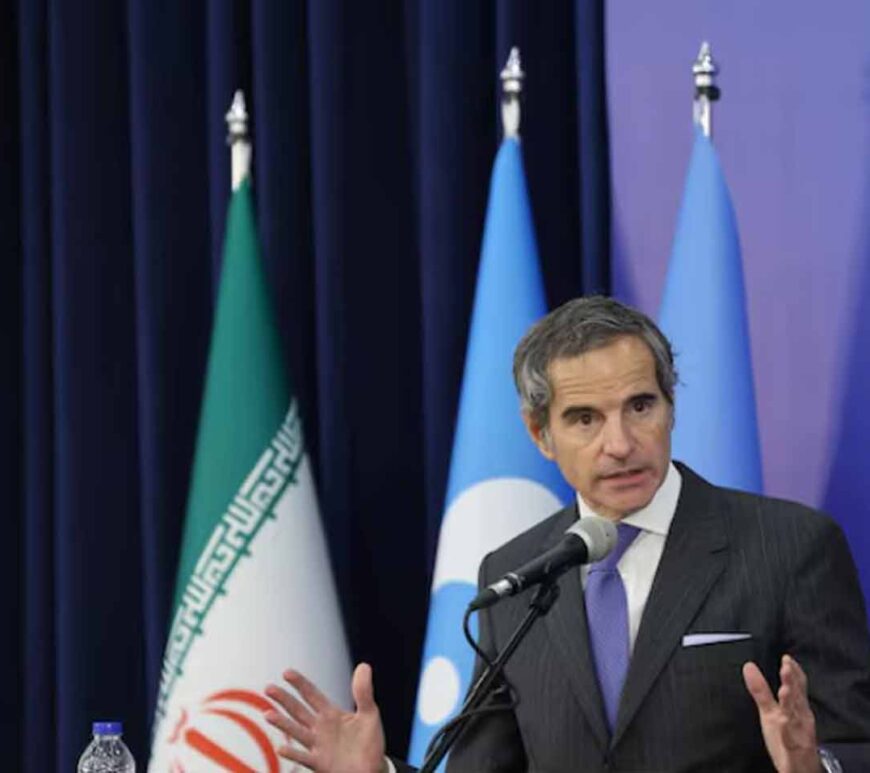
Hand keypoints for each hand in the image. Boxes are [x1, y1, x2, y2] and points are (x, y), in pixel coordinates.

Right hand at [264, 662, 386, 772]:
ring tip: (267, 714)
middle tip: (268, 688)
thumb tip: (364, 665)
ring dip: (282, 723)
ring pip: (297, 732)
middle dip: (284, 699)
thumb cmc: (370, 742)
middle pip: (298, 711)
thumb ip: (363, 692)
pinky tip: (282, 748)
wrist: (373, 770)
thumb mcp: (369, 714)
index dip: (300, 684)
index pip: (312, 695)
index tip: (286, 672)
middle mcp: (320, 728)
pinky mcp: (320, 764)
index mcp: (331, 714)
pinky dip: (293, 753)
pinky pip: (304, 758)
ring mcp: (318, 746)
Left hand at [743, 655, 820, 772]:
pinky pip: (792, 742)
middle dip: (793, 683)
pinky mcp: (794, 751)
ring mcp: (799, 734)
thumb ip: (760, 689)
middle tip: (786, 667)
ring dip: (792, 703)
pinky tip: (783, 723)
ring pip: (795, 716)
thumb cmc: (786, 736)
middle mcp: (799, 718)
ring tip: (785, 689)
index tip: (787, 658)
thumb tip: (748, 666)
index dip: (794, 673)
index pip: (798, 687)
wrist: (799, 767)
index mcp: (795, 708)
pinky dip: (789, 733)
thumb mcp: (770, 711)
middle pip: (797, 697)